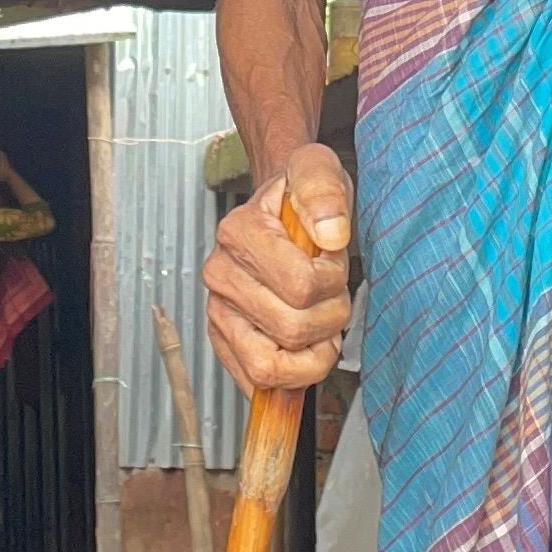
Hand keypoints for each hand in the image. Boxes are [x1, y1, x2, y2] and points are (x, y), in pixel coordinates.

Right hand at [202, 144, 353, 391]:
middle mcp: (220, 276)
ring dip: (310, 354)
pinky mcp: (224, 343)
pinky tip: (304, 348)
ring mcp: (219, 313)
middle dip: (329, 318)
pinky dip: (291, 376)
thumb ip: (323, 190)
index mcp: (238, 233)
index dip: (332, 281)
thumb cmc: (298, 198)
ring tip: (319, 325)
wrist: (279, 212)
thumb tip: (330, 232)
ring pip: (269, 367)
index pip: (301, 285)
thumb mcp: (319, 170)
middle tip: (331, 296)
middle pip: (291, 329)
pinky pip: (256, 382)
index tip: (331, 263)